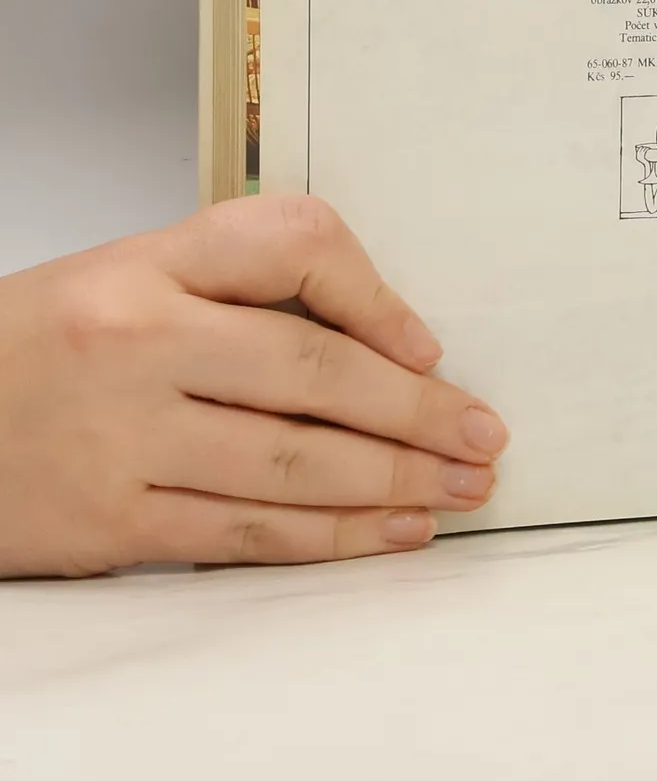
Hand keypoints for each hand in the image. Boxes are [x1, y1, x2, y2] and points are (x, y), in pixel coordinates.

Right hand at [0, 195, 507, 577]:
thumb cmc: (48, 346)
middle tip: (484, 438)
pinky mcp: (110, 525)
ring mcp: (123, 438)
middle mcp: (139, 344)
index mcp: (150, 266)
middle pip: (314, 372)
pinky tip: (389, 532)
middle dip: (418, 413)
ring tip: (460, 490)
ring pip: (293, 464)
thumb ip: (245, 287)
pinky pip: (246, 532)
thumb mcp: (134, 277)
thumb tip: (386, 340)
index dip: (377, 295)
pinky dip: (331, 537)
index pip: (292, 243)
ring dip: (394, 483)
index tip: (431, 347)